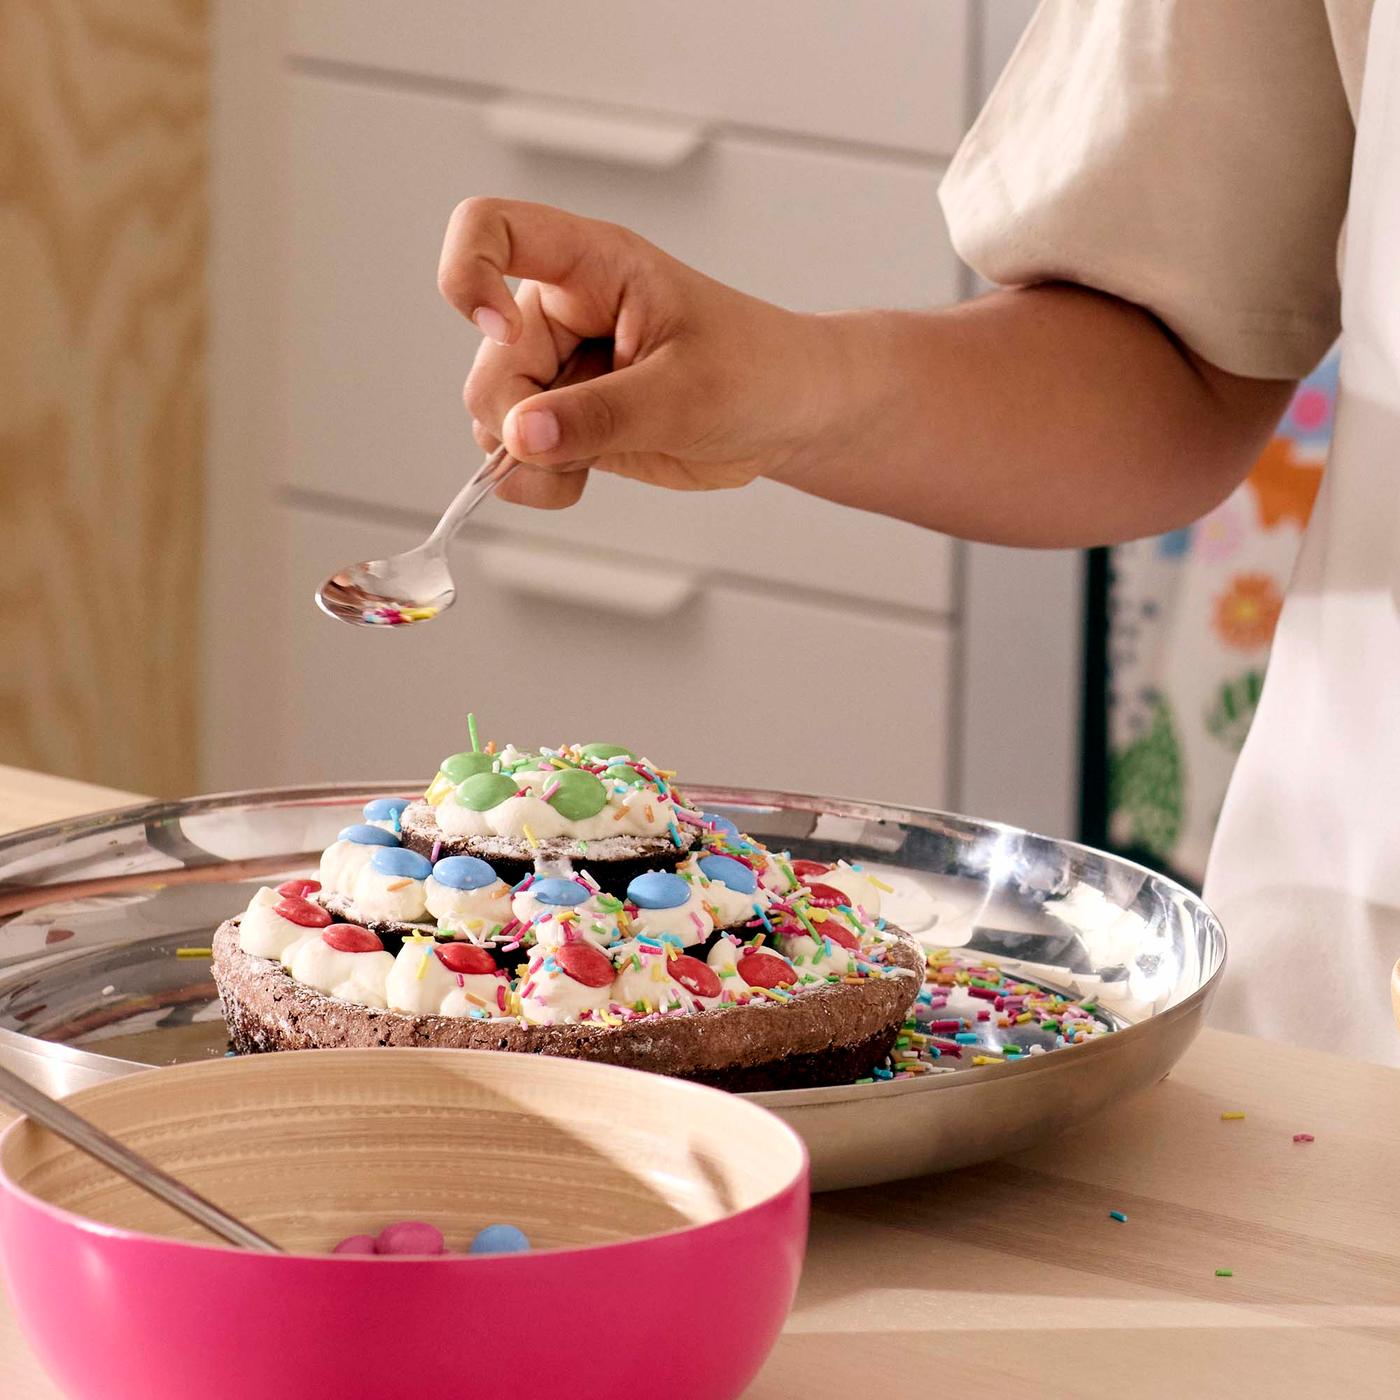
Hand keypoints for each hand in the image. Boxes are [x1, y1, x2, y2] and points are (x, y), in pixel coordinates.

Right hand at [437, 198, 842, 507]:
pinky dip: (534, 480)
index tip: (499, 331)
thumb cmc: (758, 372)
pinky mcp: (565, 421)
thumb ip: (602, 415)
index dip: (470, 275)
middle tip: (573, 451)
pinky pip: (514, 456)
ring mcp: (558, 370)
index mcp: (592, 266)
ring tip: (588, 469)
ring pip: (493, 417)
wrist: (789, 415)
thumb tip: (520, 437)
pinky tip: (579, 481)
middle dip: (515, 419)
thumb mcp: (688, 394)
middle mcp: (561, 313)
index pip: (490, 228)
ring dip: (525, 461)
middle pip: (489, 362)